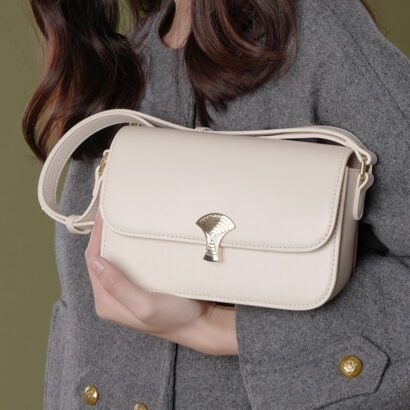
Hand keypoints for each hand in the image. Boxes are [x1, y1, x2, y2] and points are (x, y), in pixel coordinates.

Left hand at [84, 210, 238, 355]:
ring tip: (121, 219)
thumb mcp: (144, 305)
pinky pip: (127, 263)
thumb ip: (117, 286)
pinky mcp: (138, 286)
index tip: (103, 215)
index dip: (96, 236)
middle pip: (100, 258)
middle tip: (111, 211)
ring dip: (115, 240)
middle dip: (104, 235)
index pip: (93, 261)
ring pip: (113, 259)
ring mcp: (125, 291)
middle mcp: (112, 296)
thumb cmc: (174, 318)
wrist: (198, 324)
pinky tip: (135, 236)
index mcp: (107, 302)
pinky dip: (128, 247)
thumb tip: (95, 261)